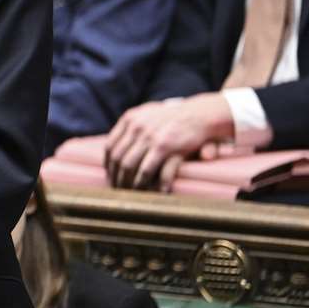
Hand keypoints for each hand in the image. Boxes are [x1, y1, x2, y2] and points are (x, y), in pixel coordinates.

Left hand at [105, 93, 235, 189]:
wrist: (199, 114)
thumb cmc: (173, 118)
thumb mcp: (147, 114)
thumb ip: (131, 128)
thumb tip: (112, 150)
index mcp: (130, 119)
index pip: (110, 146)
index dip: (109, 164)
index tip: (111, 175)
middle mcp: (136, 127)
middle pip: (118, 158)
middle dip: (117, 177)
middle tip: (119, 189)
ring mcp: (149, 137)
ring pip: (129, 166)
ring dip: (128, 183)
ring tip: (130, 193)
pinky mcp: (164, 147)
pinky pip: (147, 171)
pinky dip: (144, 183)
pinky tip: (146, 191)